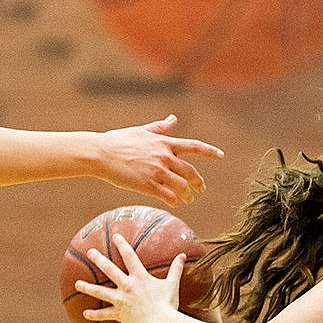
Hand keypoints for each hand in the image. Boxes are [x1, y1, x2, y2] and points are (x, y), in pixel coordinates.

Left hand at [81, 233, 184, 322]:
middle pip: (109, 269)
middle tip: (89, 252)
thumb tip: (183, 255)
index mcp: (140, 277)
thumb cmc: (168, 305)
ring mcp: (121, 300)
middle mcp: (127, 286)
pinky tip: (85, 314)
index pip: (129, 256)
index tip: (115, 236)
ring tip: (77, 284)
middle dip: (98, 259)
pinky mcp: (119, 314)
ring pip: (100, 291)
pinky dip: (94, 315)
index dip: (121, 244)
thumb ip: (176, 269)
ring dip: (87, 287)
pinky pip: (104, 314)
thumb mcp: (172, 285)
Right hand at [96, 115, 222, 205]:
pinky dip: (174, 200)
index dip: (210, 152)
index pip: (194, 147)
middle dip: (198, 182)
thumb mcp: (141, 130)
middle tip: (201, 189)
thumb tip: (173, 119)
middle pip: (191, 172)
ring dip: (187, 195)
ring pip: (182, 187)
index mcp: (165, 143)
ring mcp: (157, 172)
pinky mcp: (148, 185)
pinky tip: (174, 203)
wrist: (101, 153)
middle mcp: (164, 157)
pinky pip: (168, 196)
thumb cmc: (118, 141)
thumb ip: (160, 128)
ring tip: (187, 199)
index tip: (221, 155)